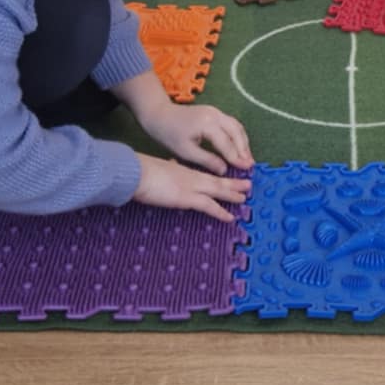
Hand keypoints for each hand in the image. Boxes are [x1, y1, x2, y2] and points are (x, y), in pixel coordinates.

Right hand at [133, 154, 249, 221]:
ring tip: (245, 199)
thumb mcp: (159, 169)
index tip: (228, 179)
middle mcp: (191, 177)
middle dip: (233, 184)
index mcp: (183, 170)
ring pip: (217, 191)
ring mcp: (190, 186)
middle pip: (217, 180)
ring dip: (232, 195)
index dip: (218, 177)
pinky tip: (230, 218)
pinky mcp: (187, 198)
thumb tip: (171, 166)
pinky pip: (208, 206)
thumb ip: (168, 170)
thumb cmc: (142, 172)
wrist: (136, 173)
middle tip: (248, 185)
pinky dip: (220, 212)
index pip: (205, 174)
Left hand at [138, 102, 253, 174]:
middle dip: (244, 149)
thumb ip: (207, 160)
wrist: (159, 115)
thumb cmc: (169, 134)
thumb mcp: (186, 152)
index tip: (246, 169)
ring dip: (243, 142)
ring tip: (247, 157)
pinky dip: (237, 135)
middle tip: (250, 164)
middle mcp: (215, 115)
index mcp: (207, 124)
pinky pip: (231, 123)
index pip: (226, 144)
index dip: (237, 158)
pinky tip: (239, 146)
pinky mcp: (214, 112)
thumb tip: (224, 170)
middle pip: (236, 132)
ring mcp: (216, 111)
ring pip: (236, 126)